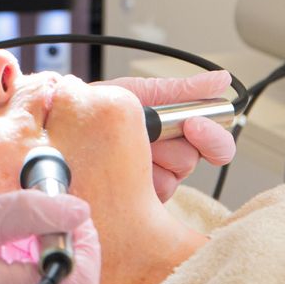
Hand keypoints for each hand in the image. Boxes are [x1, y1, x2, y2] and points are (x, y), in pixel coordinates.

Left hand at [98, 70, 236, 203]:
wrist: (62, 125)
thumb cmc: (102, 107)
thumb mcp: (141, 93)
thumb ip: (182, 92)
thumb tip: (222, 79)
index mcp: (179, 133)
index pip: (217, 144)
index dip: (213, 137)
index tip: (194, 126)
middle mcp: (171, 160)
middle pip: (193, 160)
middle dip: (171, 144)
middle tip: (152, 136)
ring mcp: (155, 183)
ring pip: (170, 177)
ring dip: (144, 156)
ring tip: (122, 143)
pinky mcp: (138, 203)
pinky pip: (147, 192)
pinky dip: (132, 174)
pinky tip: (114, 165)